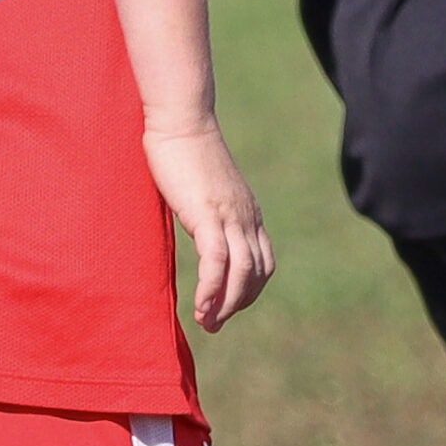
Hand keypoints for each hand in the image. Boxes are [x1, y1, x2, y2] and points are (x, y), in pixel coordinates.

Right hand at [145, 118, 274, 331]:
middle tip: (214, 325)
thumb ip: (206, 209)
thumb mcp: (203, 187)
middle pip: (257, 273)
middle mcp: (246, 216)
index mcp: (247, 212)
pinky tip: (200, 306)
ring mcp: (230, 215)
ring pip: (242, 273)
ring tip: (206, 323)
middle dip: (238, 304)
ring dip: (226, 305)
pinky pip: (217, 261)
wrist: (181, 120)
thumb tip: (195, 223)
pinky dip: (212, 289)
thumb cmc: (184, 149)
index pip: (264, 262)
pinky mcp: (208, 213)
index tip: (227, 307)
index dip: (249, 290)